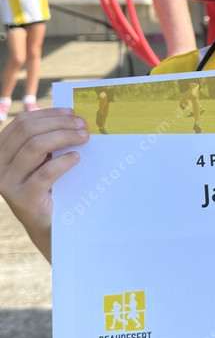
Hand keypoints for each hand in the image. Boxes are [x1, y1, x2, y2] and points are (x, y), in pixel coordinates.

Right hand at [0, 108, 88, 260]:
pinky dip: (64, 161)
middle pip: (29, 131)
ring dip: (65, 137)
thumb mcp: (42, 160)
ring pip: (36, 147)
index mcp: (1, 151)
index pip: (22, 122)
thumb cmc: (48, 186)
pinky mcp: (22, 198)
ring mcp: (7, 182)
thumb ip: (46, 140)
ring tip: (84, 138)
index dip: (48, 114)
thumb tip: (71, 117)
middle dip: (59, 124)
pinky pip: (45, 172)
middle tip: (83, 125)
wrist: (47, 225)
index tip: (71, 112)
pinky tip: (76, 158)